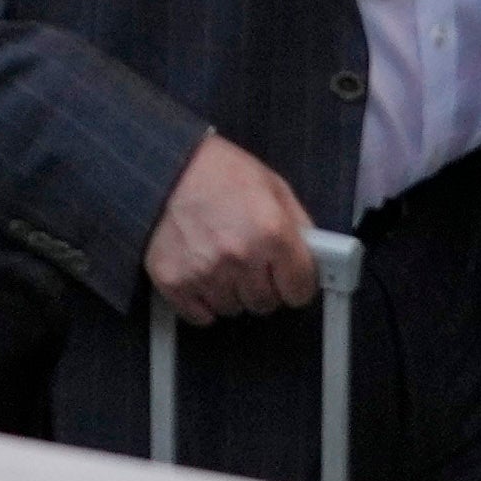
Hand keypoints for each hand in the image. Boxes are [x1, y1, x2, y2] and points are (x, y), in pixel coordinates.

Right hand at [140, 134, 324, 323]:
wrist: (163, 164)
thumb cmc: (219, 172)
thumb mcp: (273, 187)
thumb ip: (299, 226)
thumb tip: (318, 258)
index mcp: (272, 233)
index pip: (300, 290)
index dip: (296, 282)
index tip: (289, 277)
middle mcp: (241, 257)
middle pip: (266, 304)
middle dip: (263, 286)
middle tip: (249, 260)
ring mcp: (205, 273)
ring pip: (233, 309)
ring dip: (231, 292)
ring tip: (219, 258)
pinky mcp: (174, 282)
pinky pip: (201, 316)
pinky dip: (202, 301)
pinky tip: (200, 272)